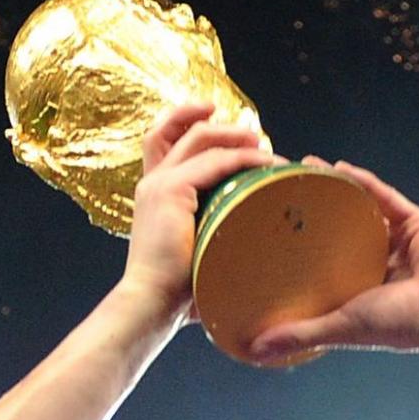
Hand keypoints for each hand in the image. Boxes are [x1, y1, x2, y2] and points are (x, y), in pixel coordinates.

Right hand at [119, 101, 276, 322]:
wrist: (152, 303)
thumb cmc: (178, 290)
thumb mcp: (196, 250)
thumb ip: (213, 233)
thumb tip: (253, 240)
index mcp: (154, 194)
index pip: (161, 140)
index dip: (186, 120)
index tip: (215, 116)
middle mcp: (153, 183)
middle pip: (180, 130)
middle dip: (220, 125)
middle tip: (254, 135)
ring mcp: (159, 184)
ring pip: (200, 139)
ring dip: (236, 138)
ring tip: (264, 145)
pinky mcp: (171, 190)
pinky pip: (214, 162)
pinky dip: (244, 158)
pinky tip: (266, 165)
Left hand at [247, 161, 418, 361]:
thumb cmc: (399, 325)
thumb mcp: (339, 327)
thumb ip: (299, 334)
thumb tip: (254, 352)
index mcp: (367, 289)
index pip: (331, 265)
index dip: (305, 249)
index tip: (273, 234)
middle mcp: (383, 263)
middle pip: (345, 231)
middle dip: (318, 214)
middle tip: (285, 196)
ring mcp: (401, 241)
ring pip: (364, 209)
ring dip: (336, 191)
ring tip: (305, 172)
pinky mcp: (417, 223)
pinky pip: (386, 196)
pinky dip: (363, 181)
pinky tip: (337, 168)